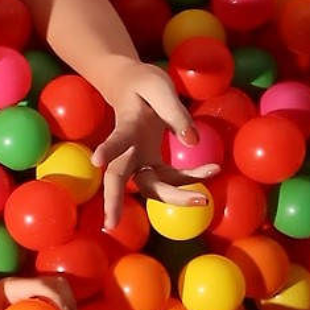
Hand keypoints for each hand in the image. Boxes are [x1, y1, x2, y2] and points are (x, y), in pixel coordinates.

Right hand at [92, 61, 218, 230]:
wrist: (129, 83)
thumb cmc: (142, 84)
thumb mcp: (159, 87)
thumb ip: (175, 113)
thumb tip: (193, 143)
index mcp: (126, 126)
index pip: (116, 141)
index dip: (108, 150)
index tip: (97, 161)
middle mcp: (127, 149)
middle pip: (119, 178)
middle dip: (115, 202)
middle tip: (112, 225)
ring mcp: (138, 158)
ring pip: (149, 186)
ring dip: (174, 196)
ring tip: (204, 199)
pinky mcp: (151, 162)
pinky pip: (170, 177)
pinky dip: (191, 177)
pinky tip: (213, 169)